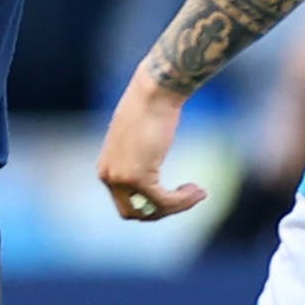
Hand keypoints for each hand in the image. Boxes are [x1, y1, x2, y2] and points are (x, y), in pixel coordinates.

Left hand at [96, 74, 204, 221]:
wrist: (155, 91)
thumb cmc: (150, 107)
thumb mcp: (138, 138)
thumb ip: (138, 159)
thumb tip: (150, 172)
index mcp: (106, 169)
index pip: (125, 203)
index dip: (151, 205)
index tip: (174, 195)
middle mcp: (108, 176)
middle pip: (134, 213)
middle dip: (161, 210)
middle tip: (186, 197)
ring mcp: (120, 178)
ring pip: (150, 210)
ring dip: (177, 206)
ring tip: (198, 192)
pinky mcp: (137, 176)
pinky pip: (163, 201)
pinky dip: (183, 200)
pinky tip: (198, 190)